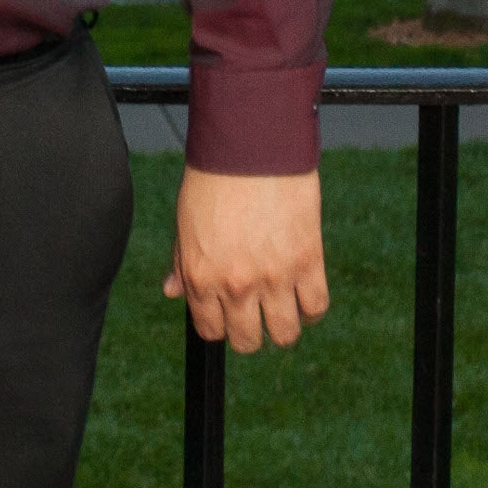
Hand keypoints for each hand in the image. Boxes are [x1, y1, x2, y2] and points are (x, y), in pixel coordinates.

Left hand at [162, 168, 328, 352]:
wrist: (250, 147)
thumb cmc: (214, 179)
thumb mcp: (186, 222)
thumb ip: (182, 262)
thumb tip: (172, 292)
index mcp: (200, 276)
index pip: (210, 330)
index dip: (219, 325)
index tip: (227, 315)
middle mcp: (235, 284)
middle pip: (247, 341)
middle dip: (250, 333)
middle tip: (255, 313)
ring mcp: (273, 277)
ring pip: (284, 334)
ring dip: (283, 327)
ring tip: (281, 307)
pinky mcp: (307, 262)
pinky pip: (315, 308)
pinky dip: (310, 309)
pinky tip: (302, 295)